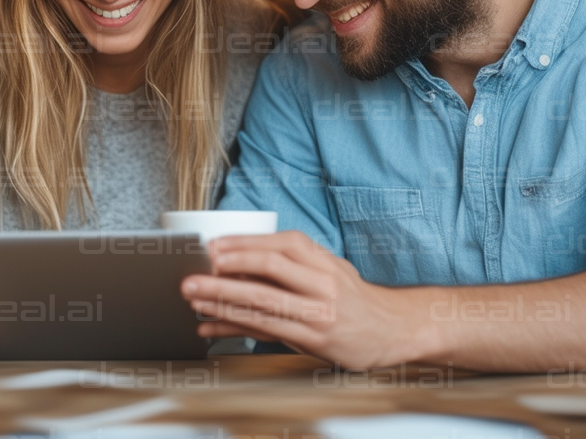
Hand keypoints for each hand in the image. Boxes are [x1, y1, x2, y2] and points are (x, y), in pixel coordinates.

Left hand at [180, 231, 435, 368]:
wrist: (392, 329)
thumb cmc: (351, 297)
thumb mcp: (328, 269)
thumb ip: (290, 264)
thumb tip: (237, 260)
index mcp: (323, 261)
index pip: (281, 245)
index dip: (245, 244)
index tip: (214, 246)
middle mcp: (323, 284)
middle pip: (270, 270)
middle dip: (227, 270)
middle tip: (194, 270)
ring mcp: (319, 313)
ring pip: (264, 303)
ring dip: (223, 299)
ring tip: (193, 297)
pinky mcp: (315, 340)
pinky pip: (267, 332)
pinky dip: (234, 328)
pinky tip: (210, 326)